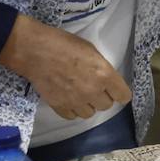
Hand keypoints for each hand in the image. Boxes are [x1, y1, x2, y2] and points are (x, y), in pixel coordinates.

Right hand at [0, 15, 131, 119]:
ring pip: (90, 113)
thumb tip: (105, 79)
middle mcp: (93, 91)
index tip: (116, 91)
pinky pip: (72, 116)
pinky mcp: (59, 107)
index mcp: (104, 74)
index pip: (123, 96)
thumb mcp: (91, 51)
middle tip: (95, 88)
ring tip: (81, 94)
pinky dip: (72, 110)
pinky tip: (69, 99)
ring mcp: (75, 101)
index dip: (120, 93)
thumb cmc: (65, 44)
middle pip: (106, 106)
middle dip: (103, 97)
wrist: (36, 51)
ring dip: (88, 105)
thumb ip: (102, 68)